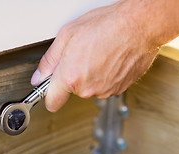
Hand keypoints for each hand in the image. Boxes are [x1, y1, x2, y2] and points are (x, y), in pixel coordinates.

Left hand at [31, 1, 159, 111]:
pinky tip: (109, 59)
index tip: (49, 89)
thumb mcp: (68, 35)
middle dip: (73, 76)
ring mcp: (105, 91)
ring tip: (99, 54)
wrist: (139, 27)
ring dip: (91, 75)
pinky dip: (105, 76)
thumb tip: (40, 76)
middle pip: (72, 90)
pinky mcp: (119, 89)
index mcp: (71, 77)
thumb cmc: (107, 26)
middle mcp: (88, 89)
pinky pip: (105, 86)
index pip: (52, 102)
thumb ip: (50, 61)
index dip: (49, 95)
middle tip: (81, 55)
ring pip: (90, 88)